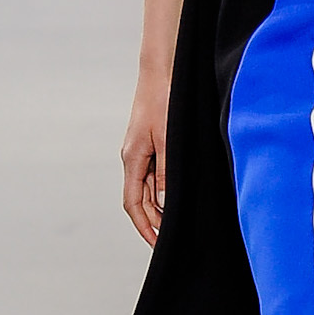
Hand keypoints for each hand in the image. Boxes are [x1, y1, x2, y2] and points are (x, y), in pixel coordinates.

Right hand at [121, 73, 169, 246]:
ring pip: (152, 187)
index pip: (134, 204)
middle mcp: (135, 158)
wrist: (164, 69)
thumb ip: (167, 174)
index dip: (144, 227)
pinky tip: (182, 196)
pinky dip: (168, 188)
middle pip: (142, 199)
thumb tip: (165, 205)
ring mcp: (144, 151)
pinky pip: (159, 173)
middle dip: (156, 221)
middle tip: (175, 239)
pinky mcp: (155, 143)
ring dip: (163, 206)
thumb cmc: (165, 99)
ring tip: (181, 223)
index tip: (157, 244)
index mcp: (132, 159)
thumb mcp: (169, 139)